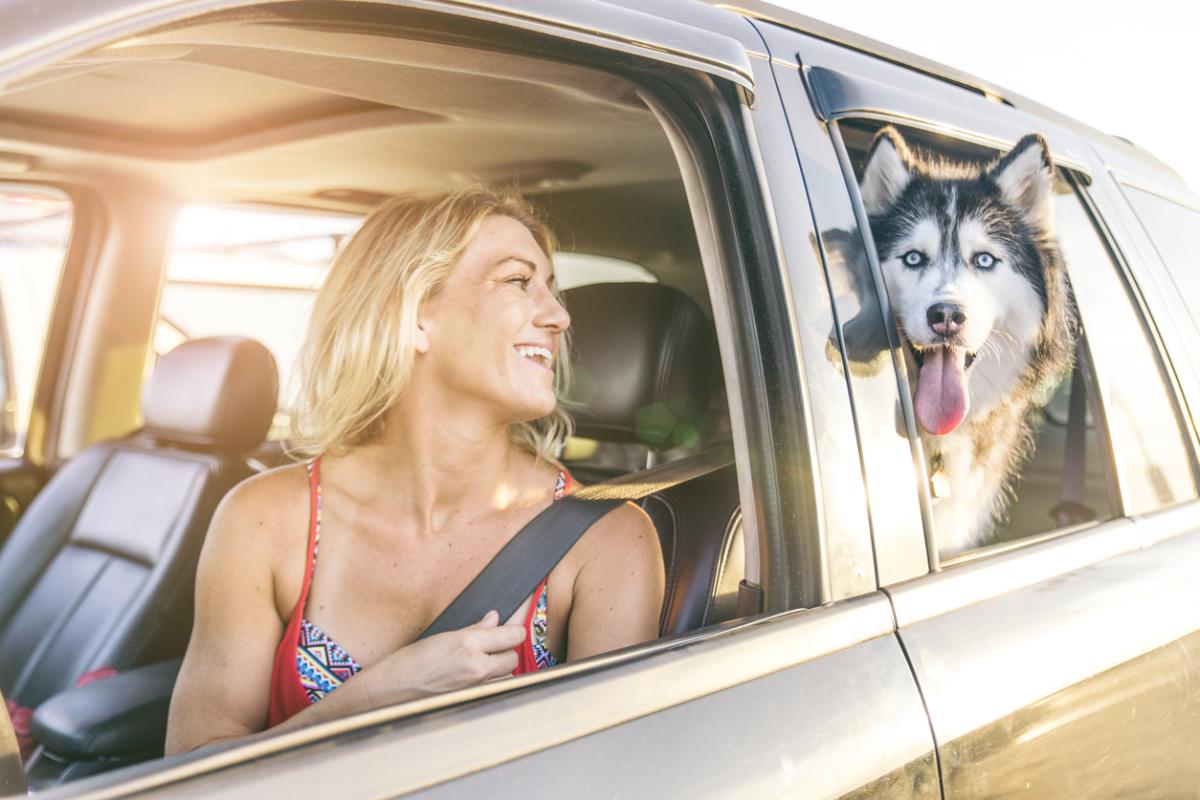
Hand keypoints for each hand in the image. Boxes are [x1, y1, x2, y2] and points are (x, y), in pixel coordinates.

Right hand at [380, 610, 525, 701]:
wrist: (391, 691)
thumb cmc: (410, 662)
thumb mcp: (443, 636)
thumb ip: (475, 629)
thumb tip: (494, 619)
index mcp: (468, 644)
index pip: (512, 636)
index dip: (516, 630)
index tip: (514, 629)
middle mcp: (476, 667)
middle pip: (513, 657)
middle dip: (506, 651)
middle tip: (492, 647)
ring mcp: (476, 688)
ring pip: (507, 676)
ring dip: (500, 669)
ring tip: (479, 665)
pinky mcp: (473, 702)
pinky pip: (494, 689)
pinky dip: (491, 683)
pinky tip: (474, 679)